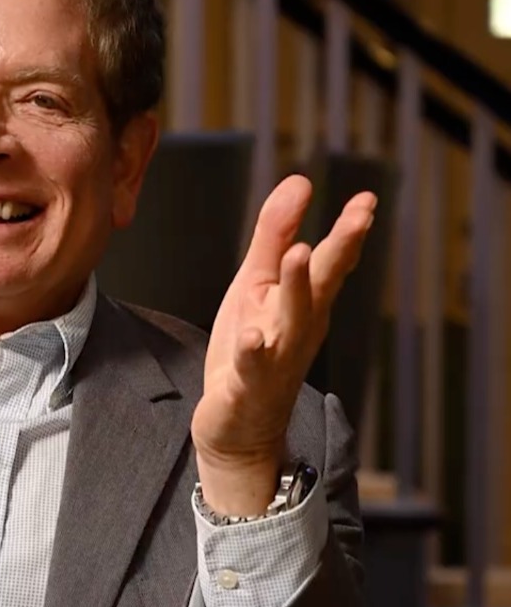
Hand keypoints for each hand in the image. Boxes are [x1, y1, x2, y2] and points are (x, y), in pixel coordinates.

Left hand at [191, 174, 376, 513]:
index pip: (331, 260)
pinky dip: (252, 352)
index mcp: (303, 301)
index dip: (348, 230)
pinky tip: (250, 337)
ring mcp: (277, 356)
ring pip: (292, 320)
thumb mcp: (257, 283)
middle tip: (361, 215)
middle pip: (322, 283)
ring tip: (298, 252)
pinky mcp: (247, 384)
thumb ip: (275, 234)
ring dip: (296, 287)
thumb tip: (301, 181)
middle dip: (341, 249)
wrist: (238, 425)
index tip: (367, 199)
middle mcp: (299, 326)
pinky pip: (252, 367)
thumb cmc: (252, 347)